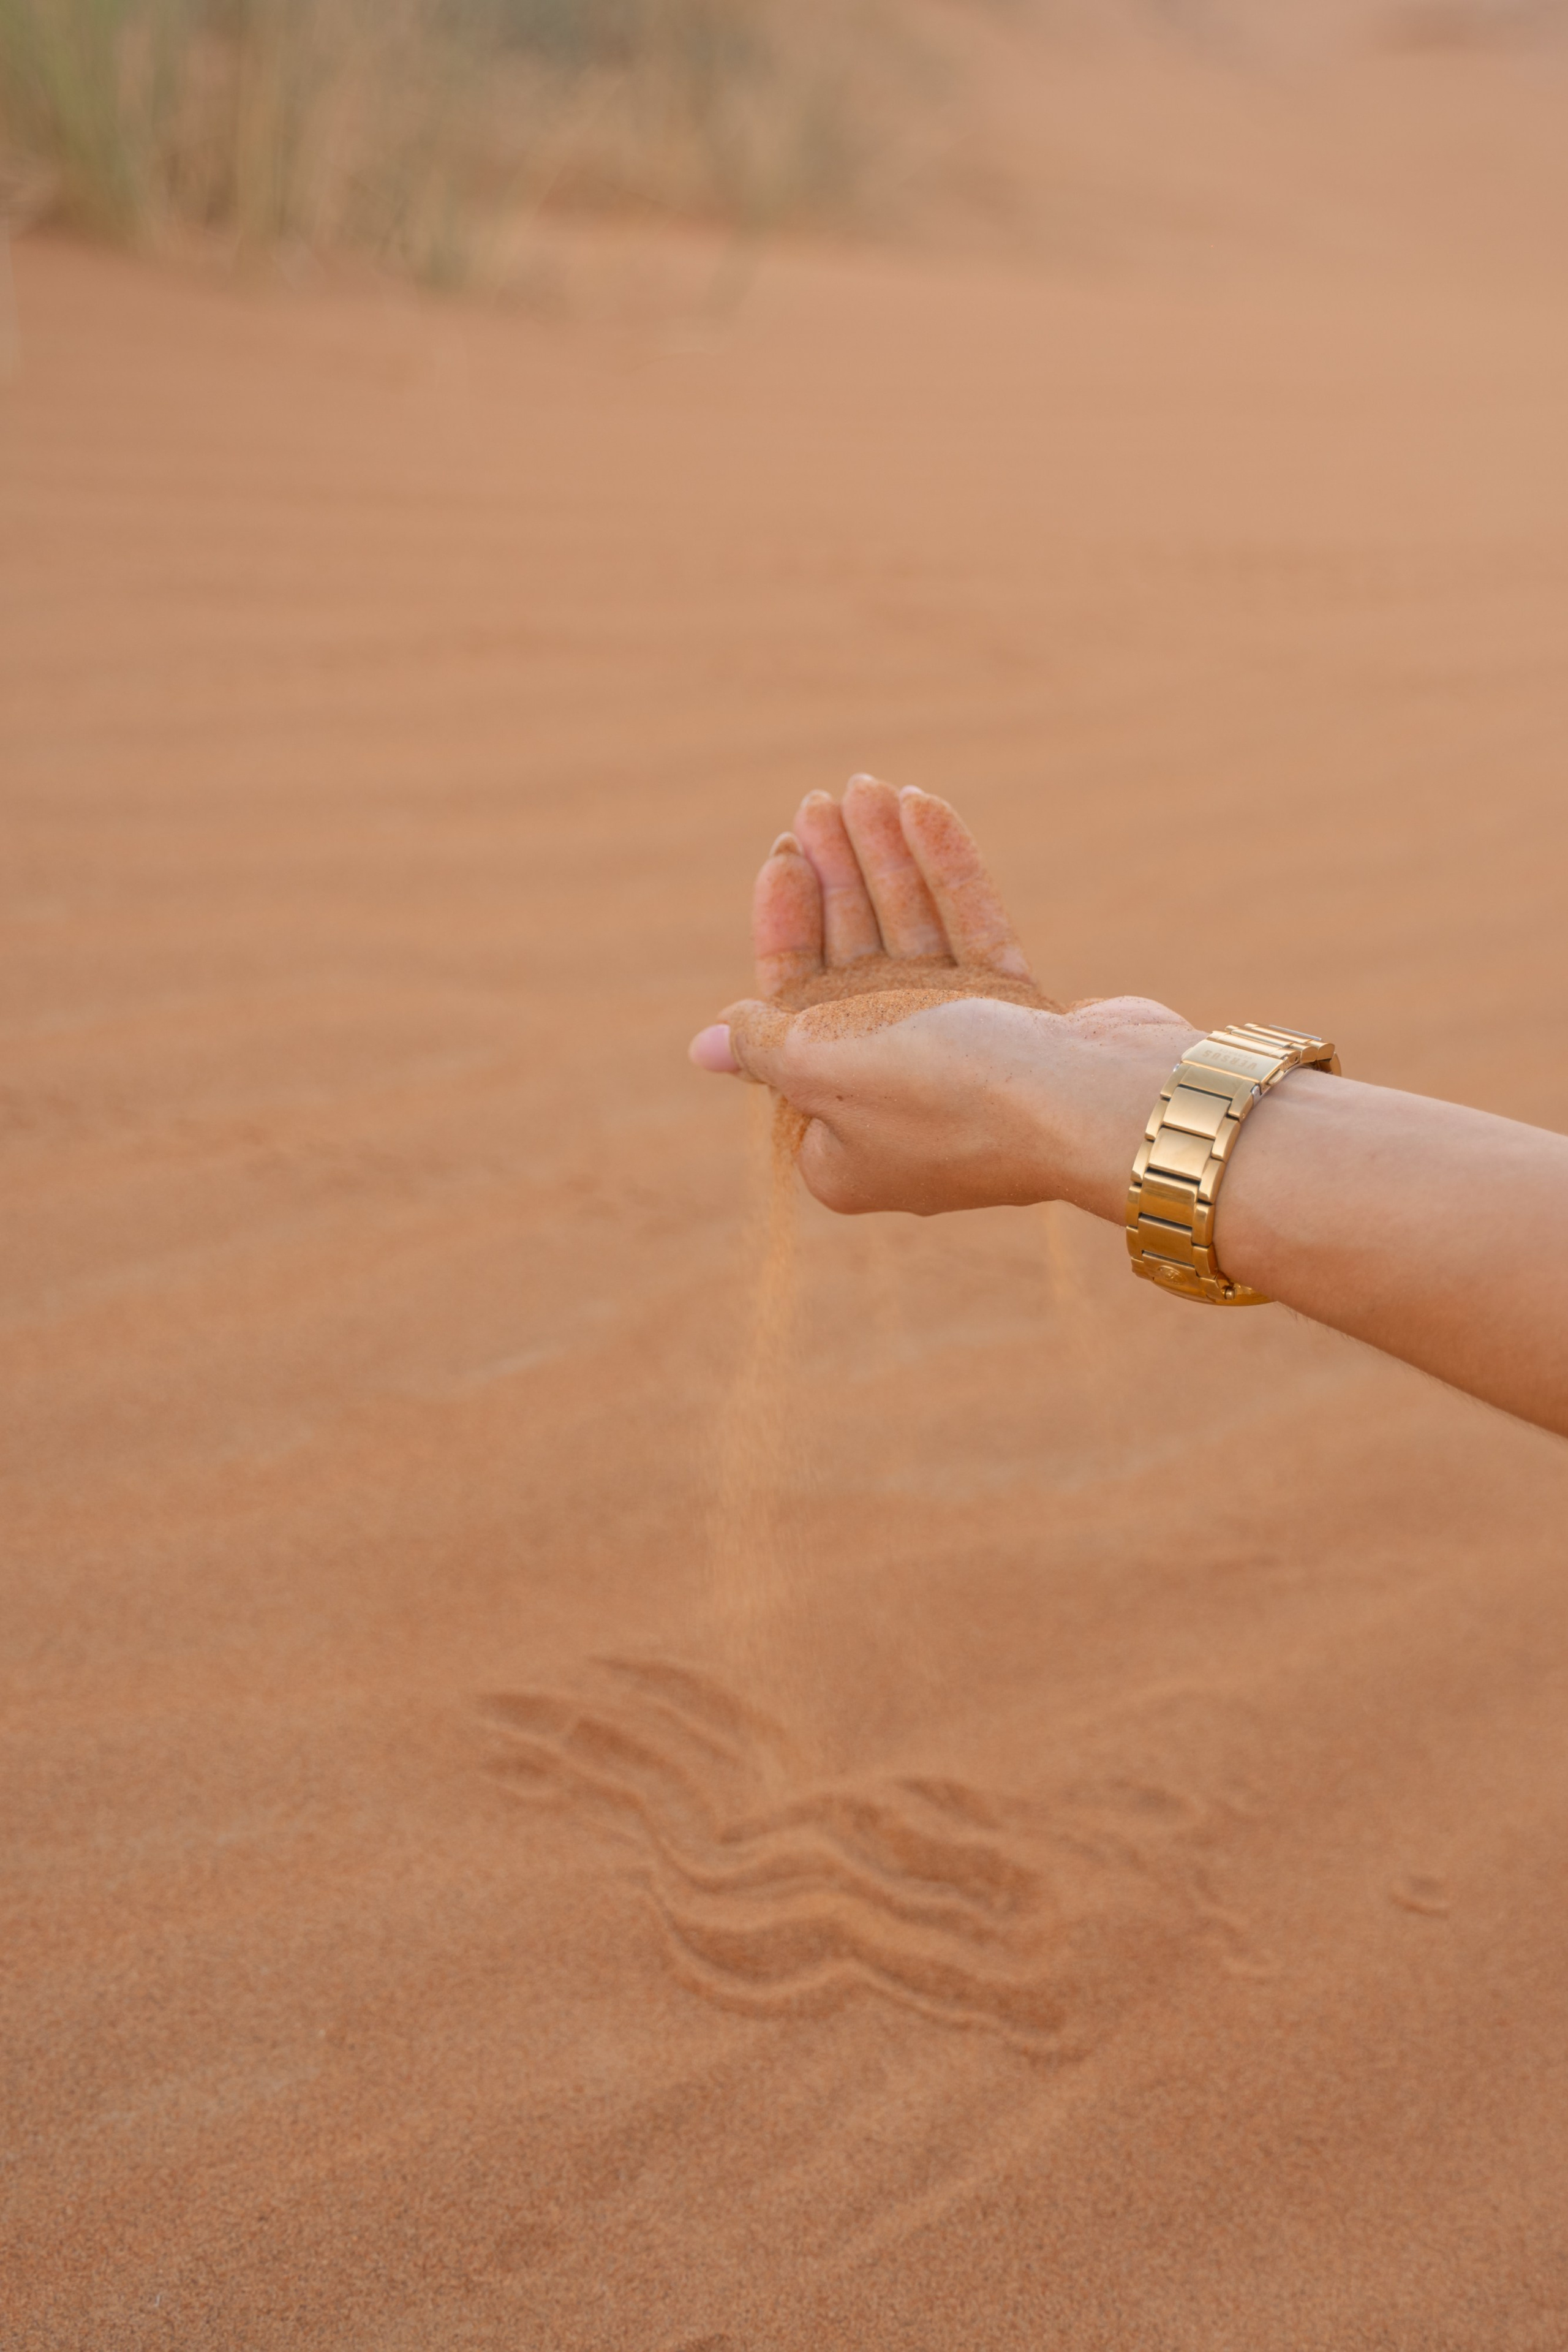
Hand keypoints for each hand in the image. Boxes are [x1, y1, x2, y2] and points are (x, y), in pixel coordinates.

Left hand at [689, 775, 1195, 1217]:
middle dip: (838, 881)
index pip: (791, 1018)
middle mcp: (900, 1102)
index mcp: (839, 1135)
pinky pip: (973, 940)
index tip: (782, 857)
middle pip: (852, 972)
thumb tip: (707, 1049)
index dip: (785, 930)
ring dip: (888, 864)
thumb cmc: (948, 1091)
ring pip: (915, 946)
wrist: (1095, 1104)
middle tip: (823, 802)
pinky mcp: (1024, 1027)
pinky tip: (926, 809)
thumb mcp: (824, 1068)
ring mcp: (969, 1064)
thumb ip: (766, 1046)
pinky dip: (949, 877)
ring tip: (872, 786)